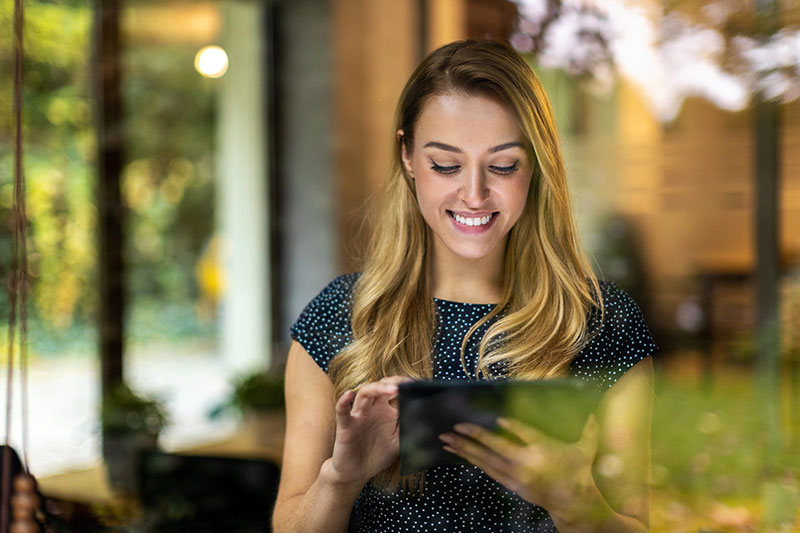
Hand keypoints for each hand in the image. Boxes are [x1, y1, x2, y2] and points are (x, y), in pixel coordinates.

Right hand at [328, 376, 410, 485]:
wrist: (356, 474)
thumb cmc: (376, 455)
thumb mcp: (398, 443)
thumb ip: (409, 430)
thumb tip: (427, 421)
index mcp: (386, 412)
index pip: (396, 392)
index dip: (406, 386)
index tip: (419, 386)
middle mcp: (373, 409)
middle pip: (381, 387)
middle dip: (394, 382)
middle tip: (406, 384)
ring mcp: (359, 415)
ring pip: (365, 393)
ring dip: (377, 388)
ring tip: (391, 389)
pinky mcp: (346, 425)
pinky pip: (342, 410)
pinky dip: (343, 401)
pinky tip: (349, 394)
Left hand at [439, 415, 599, 517]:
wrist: (575, 503)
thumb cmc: (579, 472)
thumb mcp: (586, 450)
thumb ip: (589, 429)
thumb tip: (595, 410)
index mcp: (544, 451)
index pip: (526, 435)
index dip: (512, 427)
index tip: (498, 419)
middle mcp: (527, 464)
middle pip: (496, 448)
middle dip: (474, 437)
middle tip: (456, 427)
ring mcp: (517, 476)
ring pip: (486, 460)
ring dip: (466, 449)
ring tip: (447, 439)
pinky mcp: (512, 484)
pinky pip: (488, 470)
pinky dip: (473, 460)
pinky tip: (461, 453)